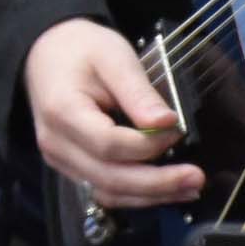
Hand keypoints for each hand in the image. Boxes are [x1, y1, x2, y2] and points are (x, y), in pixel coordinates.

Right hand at [24, 18, 200, 207]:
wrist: (47, 52)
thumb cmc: (81, 49)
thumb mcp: (113, 57)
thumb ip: (138, 92)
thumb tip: (167, 123)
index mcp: (62, 112)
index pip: (108, 144)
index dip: (147, 145)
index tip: (177, 130)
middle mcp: (56, 143)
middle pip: (109, 178)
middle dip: (157, 184)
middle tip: (196, 179)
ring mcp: (59, 159)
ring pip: (107, 193)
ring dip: (150, 196)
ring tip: (189, 189)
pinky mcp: (70, 167)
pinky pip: (103, 189)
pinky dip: (136, 194)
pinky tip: (165, 188)